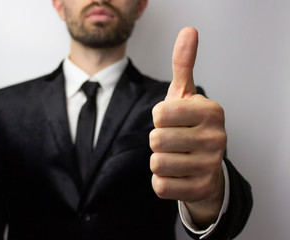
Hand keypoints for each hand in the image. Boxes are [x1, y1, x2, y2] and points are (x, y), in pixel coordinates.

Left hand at [149, 27, 225, 227]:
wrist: (206, 166)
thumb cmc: (190, 126)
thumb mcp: (186, 95)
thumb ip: (184, 64)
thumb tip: (188, 31)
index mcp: (211, 111)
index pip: (160, 113)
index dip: (159, 117)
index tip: (172, 120)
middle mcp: (217, 138)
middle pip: (156, 139)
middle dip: (157, 139)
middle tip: (173, 140)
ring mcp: (211, 166)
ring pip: (156, 163)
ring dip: (159, 161)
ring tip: (176, 157)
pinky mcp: (201, 189)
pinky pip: (160, 186)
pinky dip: (162, 181)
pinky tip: (177, 174)